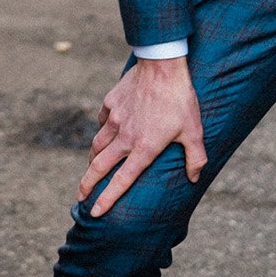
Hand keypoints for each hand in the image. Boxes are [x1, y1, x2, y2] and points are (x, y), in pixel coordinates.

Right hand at [77, 55, 205, 216]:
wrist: (162, 65)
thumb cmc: (180, 99)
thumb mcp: (194, 131)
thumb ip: (195, 157)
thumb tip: (194, 177)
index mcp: (143, 148)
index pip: (121, 180)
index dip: (107, 198)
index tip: (95, 211)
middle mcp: (124, 137)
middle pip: (99, 166)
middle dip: (87, 184)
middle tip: (80, 196)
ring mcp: (115, 119)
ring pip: (97, 144)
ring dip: (93, 160)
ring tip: (91, 169)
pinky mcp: (111, 103)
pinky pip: (102, 122)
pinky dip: (102, 131)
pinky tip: (105, 133)